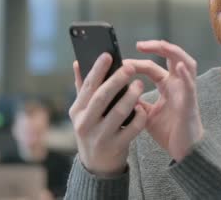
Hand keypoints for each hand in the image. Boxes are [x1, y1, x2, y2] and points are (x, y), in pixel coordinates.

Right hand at [69, 53, 147, 176]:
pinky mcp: (115, 147)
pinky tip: (143, 108)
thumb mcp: (83, 111)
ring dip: (131, 96)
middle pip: (102, 97)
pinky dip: (139, 117)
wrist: (97, 165)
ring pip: (118, 113)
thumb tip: (77, 62)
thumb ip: (82, 88)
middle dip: (117, 80)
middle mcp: (85, 123)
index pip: (88, 86)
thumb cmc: (92, 129)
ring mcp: (100, 136)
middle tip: (130, 67)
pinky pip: (132, 129)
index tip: (108, 55)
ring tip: (140, 84)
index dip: (97, 70)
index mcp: (77, 110)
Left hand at [125, 40, 203, 161]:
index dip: (137, 62)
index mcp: (167, 85)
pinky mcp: (190, 102)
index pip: (152, 66)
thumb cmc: (169, 131)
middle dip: (157, 47)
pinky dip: (186, 74)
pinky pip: (190, 85)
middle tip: (139, 44)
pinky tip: (179, 66)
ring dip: (174, 52)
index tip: (120, 62)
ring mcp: (186, 91)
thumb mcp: (146, 114)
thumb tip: (117, 92)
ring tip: (160, 45)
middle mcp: (178, 83)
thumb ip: (136, 101)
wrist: (183, 150)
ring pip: (187, 63)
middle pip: (172, 56)